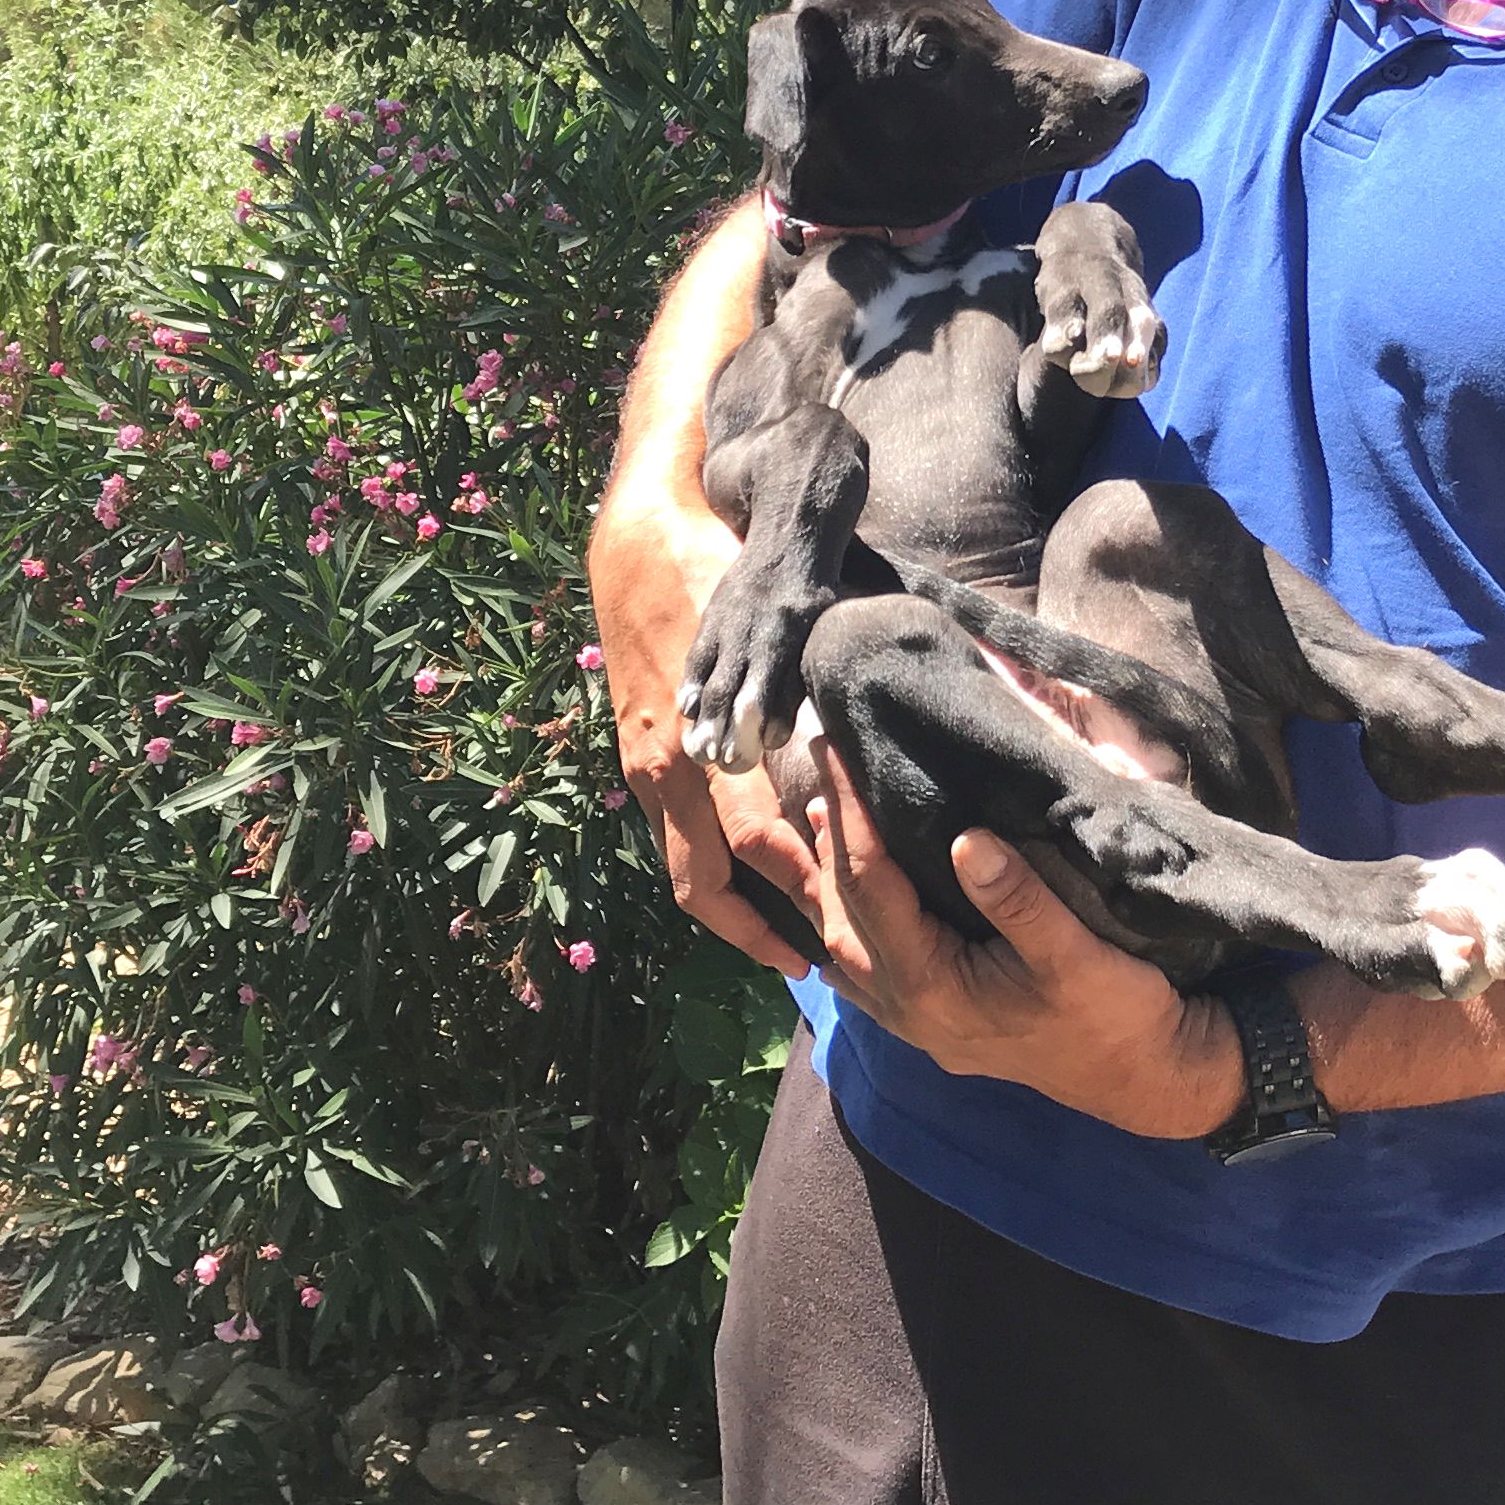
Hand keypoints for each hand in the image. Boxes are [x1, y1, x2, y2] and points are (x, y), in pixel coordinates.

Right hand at [593, 499, 817, 978]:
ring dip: (734, 918)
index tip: (848, 921)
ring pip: (685, 873)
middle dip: (764, 930)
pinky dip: (711, 876)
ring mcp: (649, 771)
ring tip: (790, 947)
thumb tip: (862, 754)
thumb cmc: (721, 578)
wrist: (641, 542)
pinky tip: (753, 892)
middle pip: (710, 881)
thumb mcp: (774, 634)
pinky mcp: (642, 764)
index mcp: (705, 742)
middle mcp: (670, 769)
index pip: (754, 839)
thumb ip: (803, 698)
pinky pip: (675, 841)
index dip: (801, 885)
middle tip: (820, 963)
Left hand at [802, 745, 1242, 1139]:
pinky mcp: (931, 1020)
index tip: (834, 748)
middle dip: (826, 837)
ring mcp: (914, 1020)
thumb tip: (962, 837)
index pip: (870, 883)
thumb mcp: (1076, 954)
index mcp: (931, 987)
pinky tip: (843, 895)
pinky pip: (862, 966)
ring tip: (819, 816)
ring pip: (841, 941)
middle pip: (841, 910)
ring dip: (827, 879)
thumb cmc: (1115, 1015)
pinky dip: (845, 919)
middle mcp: (906, 1007)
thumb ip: (1017, 899)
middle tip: (818, 766)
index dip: (849, 812)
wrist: (1144, 1078)